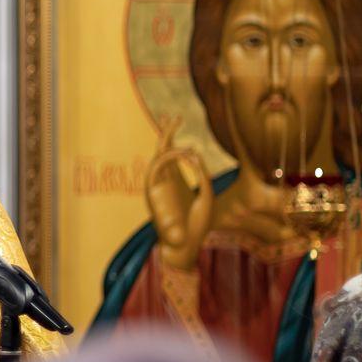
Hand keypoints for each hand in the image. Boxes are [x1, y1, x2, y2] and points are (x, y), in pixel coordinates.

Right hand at [146, 115, 212, 272]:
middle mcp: (167, 180)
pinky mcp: (154, 190)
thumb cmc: (198, 223)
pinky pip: (157, 167)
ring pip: (158, 155)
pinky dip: (168, 157)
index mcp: (179, 181)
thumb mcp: (207, 193)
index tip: (193, 144)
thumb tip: (193, 150)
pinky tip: (180, 150)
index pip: (176, 157)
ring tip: (170, 122)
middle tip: (172, 116)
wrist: (186, 245)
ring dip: (164, 138)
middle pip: (164, 150)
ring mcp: (160, 185)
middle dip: (167, 133)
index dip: (182, 145)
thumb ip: (202, 172)